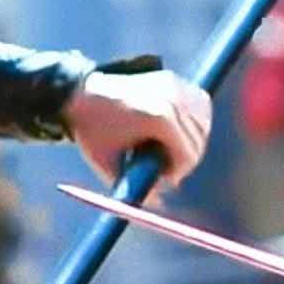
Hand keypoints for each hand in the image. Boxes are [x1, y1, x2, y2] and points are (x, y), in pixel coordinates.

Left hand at [64, 70, 211, 188]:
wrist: (81, 94)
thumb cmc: (93, 131)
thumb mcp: (109, 164)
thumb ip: (135, 187)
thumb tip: (158, 205)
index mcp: (160, 118)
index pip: (188, 154)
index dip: (177, 172)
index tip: (164, 177)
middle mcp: (172, 98)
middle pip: (198, 140)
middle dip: (185, 158)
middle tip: (165, 165)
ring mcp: (174, 85)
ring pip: (203, 122)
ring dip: (192, 138)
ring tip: (167, 145)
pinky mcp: (172, 79)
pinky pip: (199, 104)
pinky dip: (193, 119)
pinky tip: (175, 128)